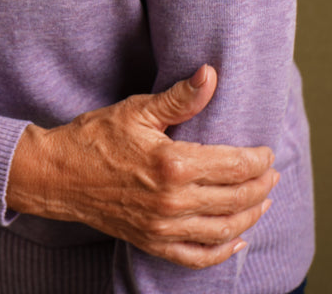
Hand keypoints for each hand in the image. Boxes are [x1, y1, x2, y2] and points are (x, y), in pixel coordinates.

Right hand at [6, 65, 277, 269]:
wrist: (59, 175)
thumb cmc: (97, 137)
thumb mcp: (138, 110)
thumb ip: (180, 97)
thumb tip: (210, 74)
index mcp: (173, 164)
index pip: (234, 165)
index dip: (258, 160)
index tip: (267, 152)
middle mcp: (173, 200)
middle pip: (235, 198)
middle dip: (261, 186)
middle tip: (272, 174)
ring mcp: (163, 226)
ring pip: (223, 228)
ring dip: (249, 216)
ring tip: (263, 201)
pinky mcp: (153, 242)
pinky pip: (197, 256)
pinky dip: (222, 251)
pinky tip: (236, 240)